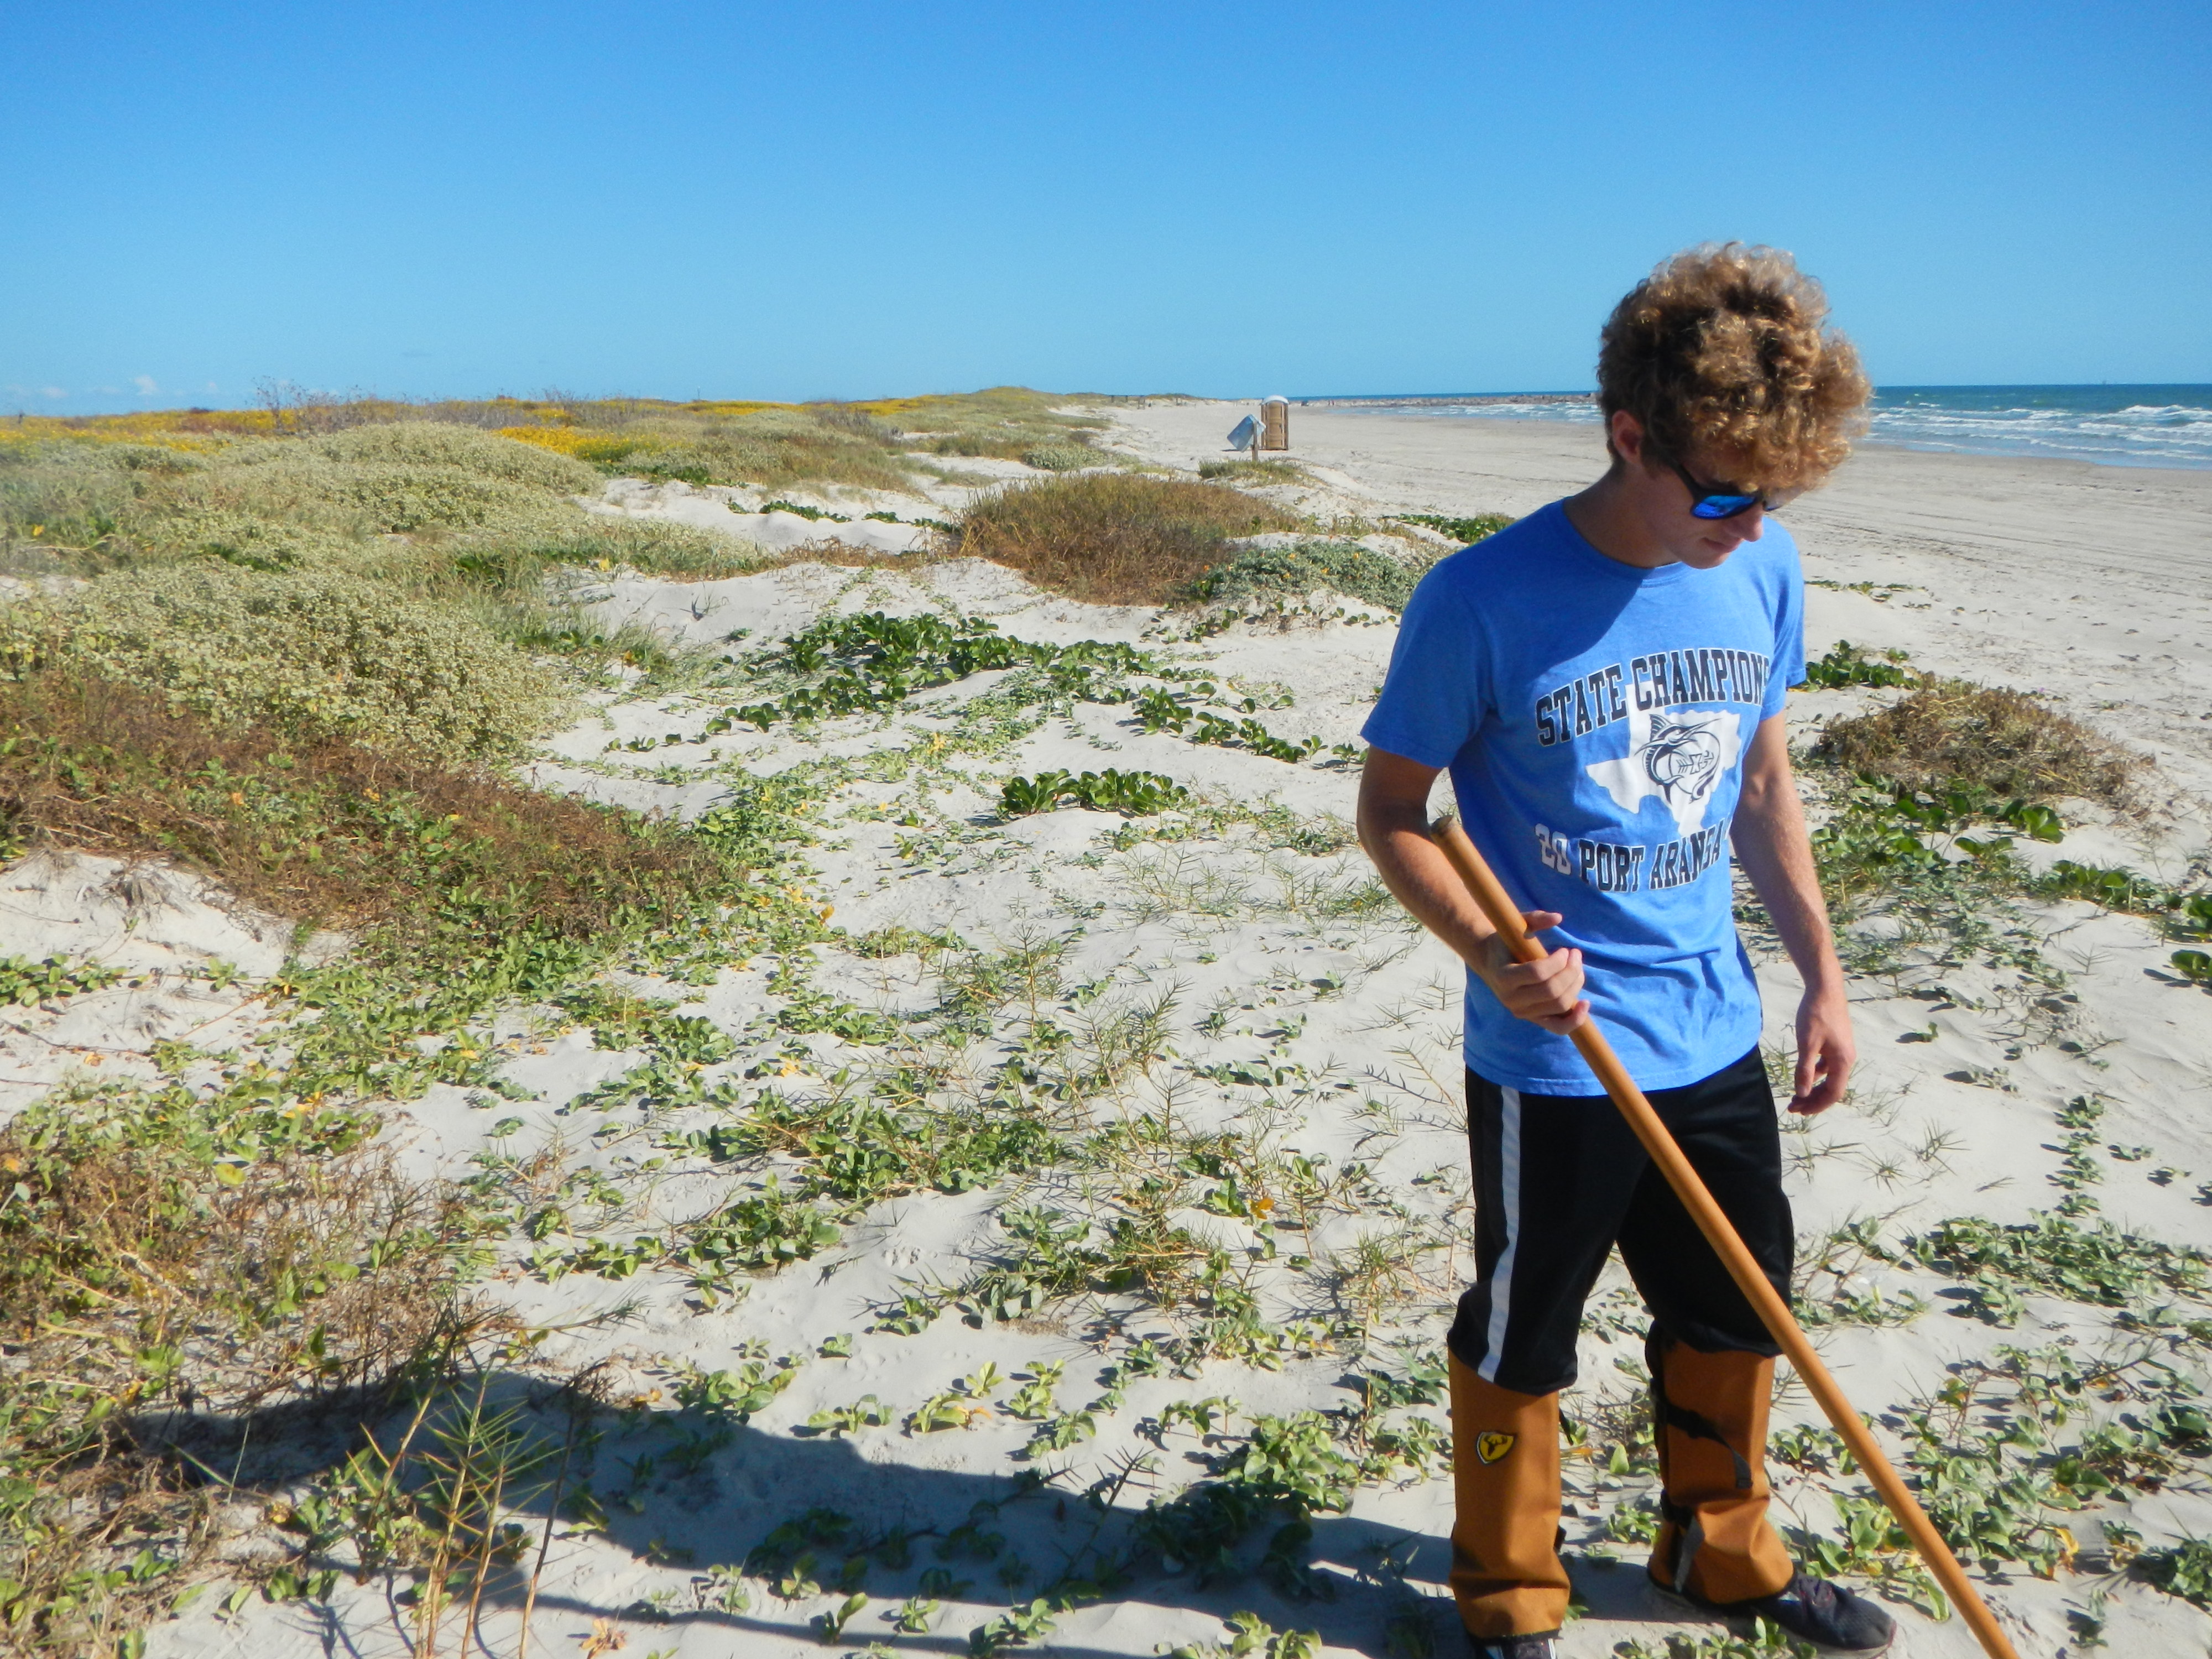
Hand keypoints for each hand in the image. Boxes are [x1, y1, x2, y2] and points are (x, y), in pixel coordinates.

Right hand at [1473, 910, 1589, 1034]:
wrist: (1491, 962)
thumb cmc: (1507, 941)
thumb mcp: (1517, 925)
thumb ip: (1535, 918)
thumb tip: (1557, 917)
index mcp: (1503, 977)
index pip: (1538, 973)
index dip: (1558, 961)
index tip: (1565, 950)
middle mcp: (1511, 999)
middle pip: (1552, 991)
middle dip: (1571, 971)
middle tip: (1575, 955)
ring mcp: (1523, 1012)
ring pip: (1559, 1004)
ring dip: (1576, 984)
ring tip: (1577, 968)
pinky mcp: (1534, 1019)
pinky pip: (1558, 1027)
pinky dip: (1575, 1019)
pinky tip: (1585, 1003)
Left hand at [1790, 984, 1854, 1113]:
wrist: (1825, 989)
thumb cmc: (1816, 1015)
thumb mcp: (1807, 1044)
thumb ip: (1804, 1070)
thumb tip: (1802, 1093)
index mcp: (1843, 1061)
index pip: (1834, 1093)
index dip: (1817, 1105)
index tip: (1800, 1111)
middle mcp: (1846, 1058)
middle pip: (1832, 1088)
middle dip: (1813, 1099)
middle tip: (1793, 1106)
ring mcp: (1841, 1051)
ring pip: (1828, 1077)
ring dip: (1813, 1088)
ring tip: (1796, 1095)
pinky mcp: (1835, 1043)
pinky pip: (1826, 1066)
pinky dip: (1814, 1074)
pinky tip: (1802, 1075)